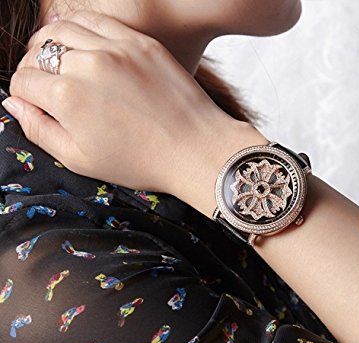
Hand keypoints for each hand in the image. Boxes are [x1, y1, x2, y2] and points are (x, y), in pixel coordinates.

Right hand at [3, 10, 267, 214]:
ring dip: (52, 43)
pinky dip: (81, 28)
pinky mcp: (140, 41)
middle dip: (34, 69)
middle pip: (38, 52)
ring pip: (63, 29)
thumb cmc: (144, 161)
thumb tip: (14, 104)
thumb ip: (41, 131)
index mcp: (67, 98)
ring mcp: (116, 48)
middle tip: (44, 84)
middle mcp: (87, 65)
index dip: (23, 94)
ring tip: (59, 61)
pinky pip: (97, 21)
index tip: (35, 102)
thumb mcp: (83, 160)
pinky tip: (83, 43)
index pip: (23, 81)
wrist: (196, 149)